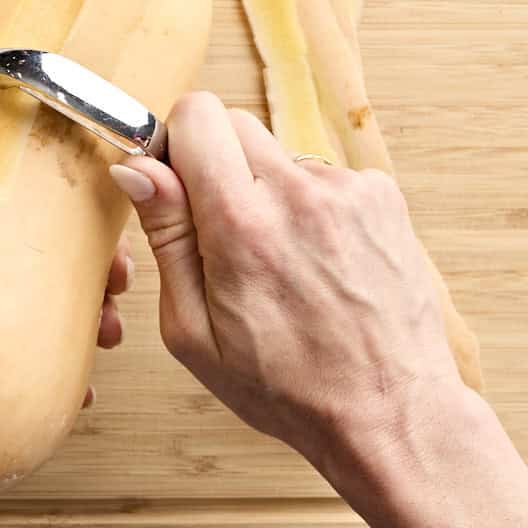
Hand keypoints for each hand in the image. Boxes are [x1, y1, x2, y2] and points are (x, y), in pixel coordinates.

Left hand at [0, 30, 129, 399]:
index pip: (25, 187)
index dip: (78, 188)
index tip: (109, 187)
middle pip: (55, 250)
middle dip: (100, 262)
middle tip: (116, 276)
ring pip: (49, 309)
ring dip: (89, 317)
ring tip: (104, 333)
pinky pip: (16, 370)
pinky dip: (54, 379)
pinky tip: (77, 390)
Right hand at [109, 91, 463, 478]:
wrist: (391, 412)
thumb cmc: (286, 388)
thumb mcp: (194, 331)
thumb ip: (165, 236)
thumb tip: (137, 168)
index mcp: (241, 223)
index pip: (196, 116)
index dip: (175, 145)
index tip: (176, 186)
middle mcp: (299, 192)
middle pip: (235, 123)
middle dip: (217, 166)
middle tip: (225, 235)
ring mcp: (349, 190)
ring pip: (280, 154)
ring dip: (268, 190)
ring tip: (283, 263)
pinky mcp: (384, 196)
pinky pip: (325, 177)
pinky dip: (313, 207)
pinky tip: (320, 263)